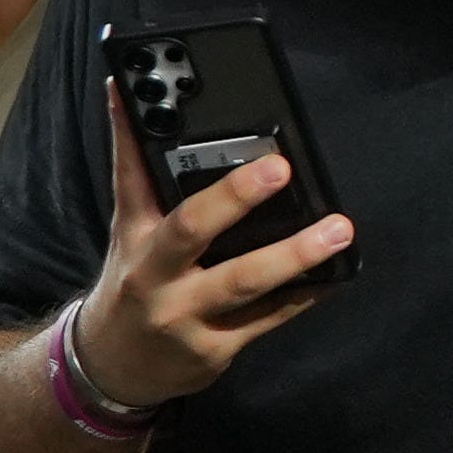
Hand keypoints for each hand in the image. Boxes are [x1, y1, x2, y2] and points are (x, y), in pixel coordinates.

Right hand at [76, 92, 350, 416]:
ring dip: (294, 254)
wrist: (115, 366)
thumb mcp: (130, 231)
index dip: (128, 131)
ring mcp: (183, 315)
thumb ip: (140, 173)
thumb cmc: (136, 282)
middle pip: (190, 228)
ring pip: (243, 281)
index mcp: (134, 234)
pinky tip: (334, 274)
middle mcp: (153, 274)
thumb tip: (128, 97)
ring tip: (338, 229)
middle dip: (235, 196)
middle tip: (281, 168)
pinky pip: (268, 318)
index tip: (137, 86)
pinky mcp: (213, 349)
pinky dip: (304, 294)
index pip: (130, 174)